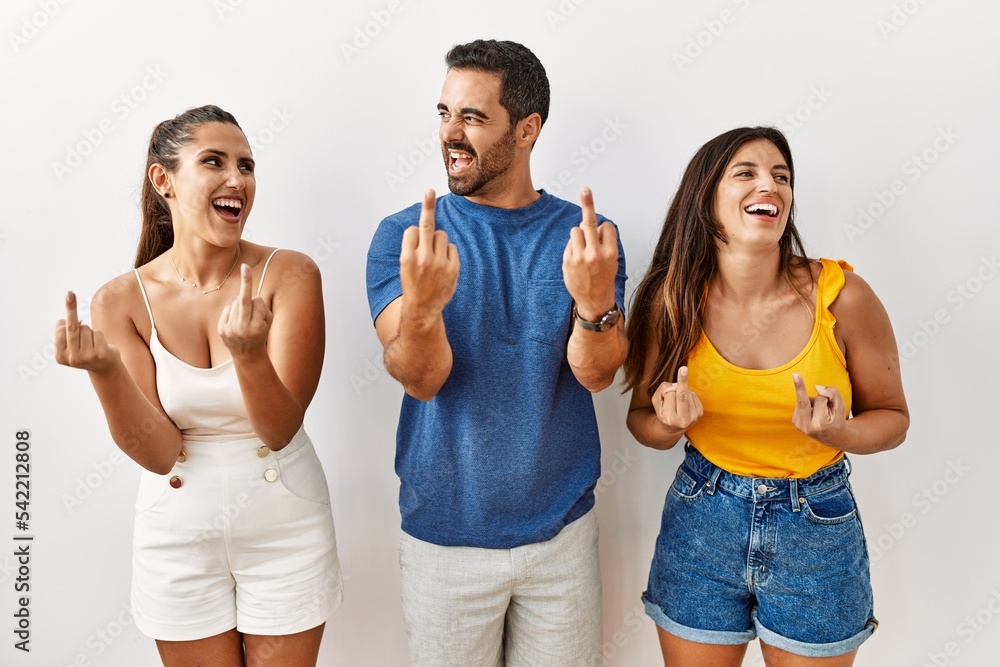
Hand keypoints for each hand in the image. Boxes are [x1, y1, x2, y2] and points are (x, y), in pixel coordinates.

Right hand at [54, 291, 120, 373]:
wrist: (104, 369)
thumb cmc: (85, 352)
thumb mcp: (71, 346)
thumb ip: (65, 333)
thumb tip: (64, 320)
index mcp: (60, 357)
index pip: (60, 330)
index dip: (65, 321)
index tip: (66, 298)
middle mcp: (71, 358)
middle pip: (72, 327)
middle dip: (70, 308)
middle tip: (69, 293)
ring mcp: (86, 357)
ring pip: (86, 329)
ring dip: (89, 332)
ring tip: (92, 344)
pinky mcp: (100, 354)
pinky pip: (97, 333)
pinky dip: (99, 336)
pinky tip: (100, 346)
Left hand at [218, 263, 272, 357]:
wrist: (247, 355)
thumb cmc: (261, 333)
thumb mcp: (268, 322)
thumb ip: (261, 307)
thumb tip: (245, 296)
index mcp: (256, 327)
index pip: (257, 302)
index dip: (260, 302)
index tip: (247, 269)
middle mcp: (242, 329)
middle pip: (244, 301)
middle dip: (246, 284)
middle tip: (245, 267)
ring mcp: (230, 330)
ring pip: (236, 304)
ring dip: (241, 307)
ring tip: (245, 321)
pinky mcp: (221, 330)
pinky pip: (228, 309)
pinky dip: (233, 312)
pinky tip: (236, 323)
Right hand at [399, 189, 459, 318]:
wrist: (422, 310)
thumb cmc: (413, 284)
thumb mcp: (405, 265)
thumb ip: (413, 246)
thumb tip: (423, 224)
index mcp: (407, 257)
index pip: (412, 229)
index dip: (414, 234)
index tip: (416, 232)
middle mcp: (423, 258)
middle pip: (427, 225)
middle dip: (427, 205)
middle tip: (429, 190)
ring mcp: (439, 263)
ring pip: (441, 235)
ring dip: (438, 242)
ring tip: (434, 260)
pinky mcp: (453, 268)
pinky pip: (452, 247)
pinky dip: (448, 253)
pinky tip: (443, 266)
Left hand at [562, 188, 618, 321]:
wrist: (594, 301)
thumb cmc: (604, 279)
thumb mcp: (611, 260)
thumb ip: (603, 242)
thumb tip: (590, 224)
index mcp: (610, 252)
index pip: (606, 226)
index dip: (604, 229)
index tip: (603, 232)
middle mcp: (595, 253)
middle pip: (590, 221)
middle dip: (588, 203)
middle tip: (586, 189)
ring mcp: (580, 257)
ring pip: (576, 230)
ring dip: (579, 234)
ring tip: (583, 249)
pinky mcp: (568, 261)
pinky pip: (570, 242)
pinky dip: (573, 246)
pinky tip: (577, 259)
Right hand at [653, 366, 702, 430]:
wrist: (672, 428)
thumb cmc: (663, 412)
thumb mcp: (656, 402)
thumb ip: (662, 390)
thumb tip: (676, 384)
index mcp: (670, 419)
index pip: (670, 396)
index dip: (666, 391)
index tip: (666, 389)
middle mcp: (683, 420)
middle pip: (682, 395)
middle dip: (682, 381)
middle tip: (683, 369)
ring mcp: (693, 418)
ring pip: (688, 393)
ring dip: (682, 392)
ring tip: (677, 401)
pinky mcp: (700, 414)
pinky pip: (694, 395)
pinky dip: (689, 395)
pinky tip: (684, 402)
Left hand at [791, 373, 846, 442]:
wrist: (834, 437)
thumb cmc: (838, 420)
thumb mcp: (841, 407)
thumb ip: (833, 394)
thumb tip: (816, 387)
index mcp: (820, 425)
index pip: (820, 400)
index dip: (827, 398)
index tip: (828, 397)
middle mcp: (807, 427)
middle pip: (803, 401)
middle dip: (800, 387)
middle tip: (795, 374)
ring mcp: (799, 425)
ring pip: (804, 401)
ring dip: (813, 402)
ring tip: (821, 413)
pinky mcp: (795, 422)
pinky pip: (801, 404)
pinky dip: (808, 405)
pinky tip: (814, 414)